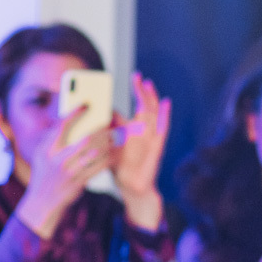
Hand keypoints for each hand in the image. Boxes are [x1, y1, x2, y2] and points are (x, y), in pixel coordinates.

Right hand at [16, 111, 117, 239]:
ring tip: (115, 134)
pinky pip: (98, 167)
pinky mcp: (79, 182)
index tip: (86, 105)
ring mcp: (69, 172)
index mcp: (47, 150)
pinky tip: (113, 151)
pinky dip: (107, 157)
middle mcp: (57, 160)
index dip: (75, 114)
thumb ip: (53, 138)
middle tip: (109, 120)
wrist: (43, 202)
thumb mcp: (41, 154)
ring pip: (94, 152)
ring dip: (107, 142)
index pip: (62, 127)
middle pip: (84, 139)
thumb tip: (70, 119)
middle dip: (98, 128)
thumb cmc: (43, 173)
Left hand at [112, 73, 170, 227]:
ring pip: (153, 113)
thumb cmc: (120, 166)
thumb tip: (94, 114)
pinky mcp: (157, 145)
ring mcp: (152, 136)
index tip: (134, 76)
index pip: (138, 104)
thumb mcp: (109, 144)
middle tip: (138, 76)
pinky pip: (162, 127)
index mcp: (135, 127)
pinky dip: (165, 115)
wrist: (131, 185)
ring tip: (148, 84)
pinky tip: (166, 103)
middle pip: (146, 105)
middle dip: (143, 90)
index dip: (137, 90)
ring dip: (151, 98)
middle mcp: (145, 130)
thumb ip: (104, 130)